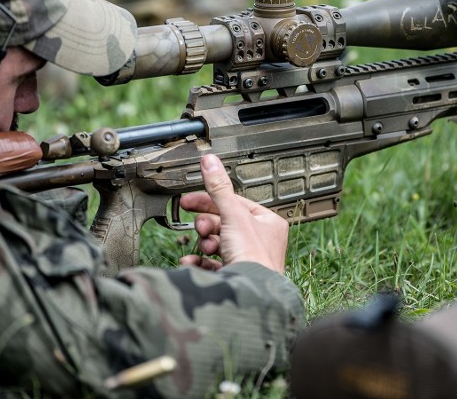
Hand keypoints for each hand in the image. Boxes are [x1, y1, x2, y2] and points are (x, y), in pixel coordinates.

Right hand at [178, 154, 288, 272]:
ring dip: (205, 243)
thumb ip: (219, 188)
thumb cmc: (253, 257)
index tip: (188, 201)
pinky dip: (200, 262)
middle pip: (225, 224)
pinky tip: (191, 262)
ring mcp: (249, 259)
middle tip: (199, 226)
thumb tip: (210, 161)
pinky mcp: (235, 276)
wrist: (251, 295)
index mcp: (268, 223)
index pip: (234, 204)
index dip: (210, 201)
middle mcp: (261, 241)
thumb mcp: (233, 215)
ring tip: (205, 246)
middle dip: (207, 225)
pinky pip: (213, 264)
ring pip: (218, 243)